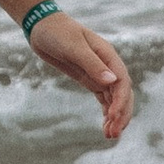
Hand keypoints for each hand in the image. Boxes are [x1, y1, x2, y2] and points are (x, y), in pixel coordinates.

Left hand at [27, 14, 133, 142]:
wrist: (41, 26)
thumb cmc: (57, 32)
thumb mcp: (73, 47)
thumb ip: (92, 64)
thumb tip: (112, 81)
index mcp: (108, 56)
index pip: (122, 82)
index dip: (121, 101)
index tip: (112, 116)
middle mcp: (107, 66)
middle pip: (123, 94)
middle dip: (121, 115)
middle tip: (112, 134)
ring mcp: (99, 74)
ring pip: (114, 99)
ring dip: (115, 117)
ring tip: (109, 136)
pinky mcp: (89, 79)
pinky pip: (103, 98)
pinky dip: (106, 112)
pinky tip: (106, 126)